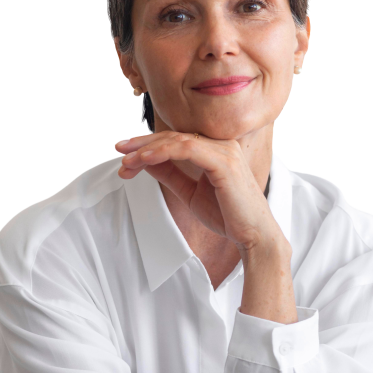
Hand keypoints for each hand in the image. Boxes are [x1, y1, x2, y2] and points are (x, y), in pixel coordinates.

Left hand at [114, 131, 282, 252]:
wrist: (253, 236)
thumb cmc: (228, 216)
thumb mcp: (190, 193)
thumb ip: (171, 175)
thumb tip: (146, 163)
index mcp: (215, 149)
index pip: (175, 139)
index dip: (147, 145)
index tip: (125, 155)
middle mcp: (221, 144)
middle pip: (173, 136)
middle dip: (142, 144)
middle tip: (119, 151)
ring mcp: (224, 150)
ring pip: (177, 140)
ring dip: (147, 149)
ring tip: (127, 161)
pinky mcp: (224, 161)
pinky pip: (187, 149)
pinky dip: (163, 152)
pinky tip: (145, 160)